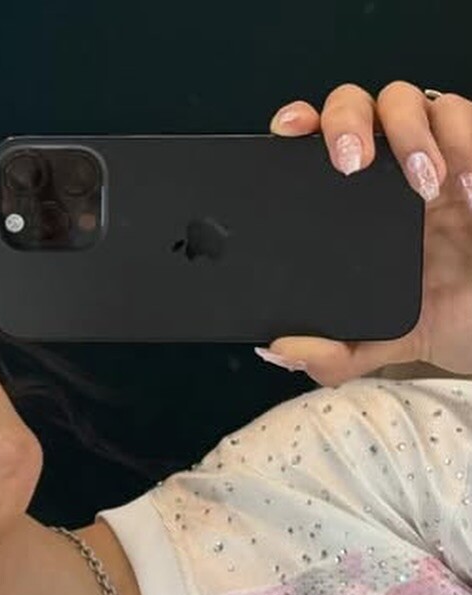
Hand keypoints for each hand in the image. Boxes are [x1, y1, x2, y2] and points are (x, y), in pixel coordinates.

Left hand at [260, 81, 471, 380]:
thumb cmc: (432, 319)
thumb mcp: (375, 345)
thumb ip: (329, 354)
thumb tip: (279, 350)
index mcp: (351, 204)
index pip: (315, 142)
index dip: (300, 123)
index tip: (289, 130)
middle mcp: (388, 171)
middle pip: (357, 105)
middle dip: (349, 121)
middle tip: (354, 163)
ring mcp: (435, 156)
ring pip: (412, 102)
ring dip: (413, 133)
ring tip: (427, 186)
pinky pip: (467, 120)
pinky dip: (465, 141)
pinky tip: (465, 186)